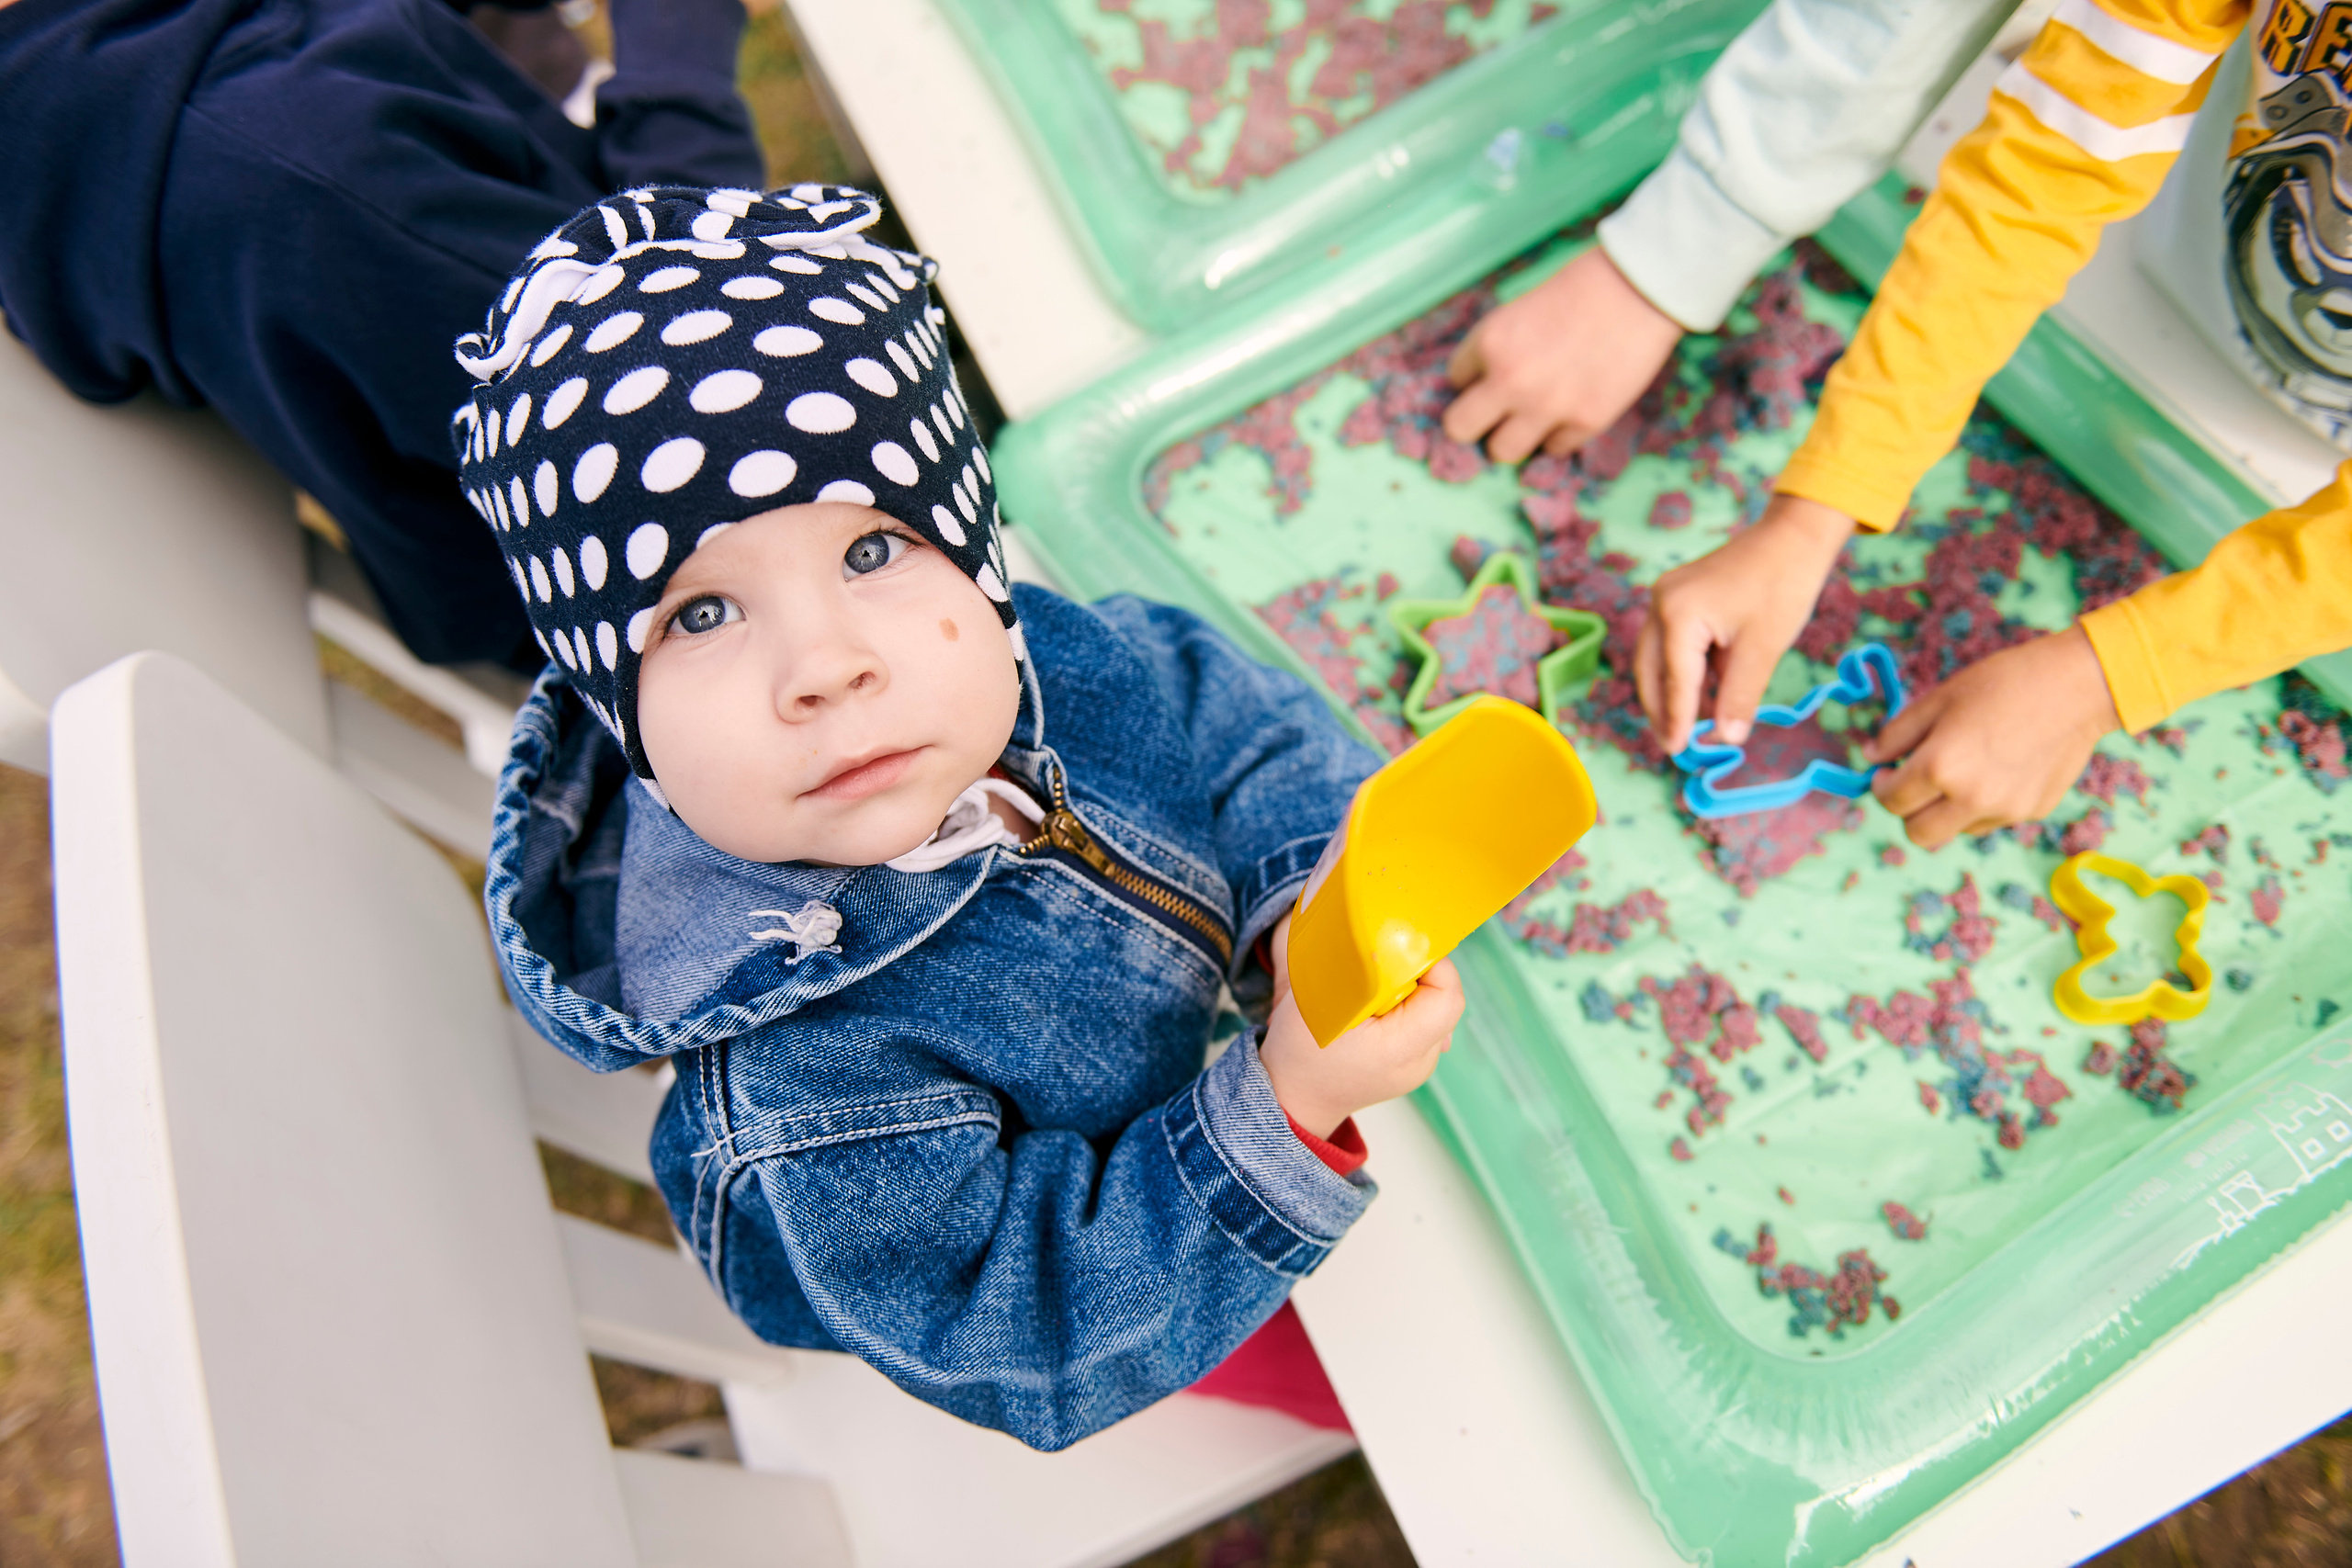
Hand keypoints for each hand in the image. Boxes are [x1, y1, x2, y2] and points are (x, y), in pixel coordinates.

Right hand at [1258, 916, 1463, 1139]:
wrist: (1293, 1100)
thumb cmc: (1299, 1054)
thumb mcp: (1319, 1002)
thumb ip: (1358, 970)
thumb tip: (1390, 937)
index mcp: (1401, 1050)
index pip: (1447, 994)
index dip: (1431, 962)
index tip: (1399, 948)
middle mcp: (1421, 1062)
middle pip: (1443, 998)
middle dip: (1416, 972)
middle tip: (1379, 966)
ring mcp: (1420, 1065)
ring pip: (1433, 1007)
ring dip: (1409, 988)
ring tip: (1372, 990)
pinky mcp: (1413, 1062)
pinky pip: (1422, 1020)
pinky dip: (1403, 1004)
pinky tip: (1375, 1007)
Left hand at [1441, 246, 1685, 463]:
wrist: (1640, 289)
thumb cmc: (1582, 288)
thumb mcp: (1519, 310)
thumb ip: (1496, 349)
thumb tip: (1479, 387)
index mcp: (1490, 342)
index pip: (1455, 380)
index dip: (1474, 378)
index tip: (1493, 374)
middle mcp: (1510, 380)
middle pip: (1460, 428)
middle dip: (1474, 421)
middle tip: (1494, 413)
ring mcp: (1547, 406)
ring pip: (1502, 451)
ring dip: (1513, 436)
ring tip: (1532, 418)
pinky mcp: (1585, 422)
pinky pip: (1553, 448)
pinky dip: (1558, 434)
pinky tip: (1571, 409)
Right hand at [1634, 494, 1856, 755]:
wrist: (1794, 537)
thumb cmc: (1783, 586)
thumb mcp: (1763, 648)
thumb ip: (1740, 696)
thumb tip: (1727, 738)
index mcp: (1679, 615)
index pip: (1675, 680)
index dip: (1678, 720)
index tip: (1678, 751)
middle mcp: (1662, 604)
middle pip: (1650, 670)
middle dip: (1662, 709)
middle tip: (1673, 744)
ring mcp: (1667, 597)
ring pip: (1655, 658)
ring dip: (1669, 691)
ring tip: (1685, 725)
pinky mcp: (1679, 596)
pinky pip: (1670, 642)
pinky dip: (1681, 670)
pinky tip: (1699, 692)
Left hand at [1862, 625, 2120, 850]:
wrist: (2076, 686)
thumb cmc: (2003, 683)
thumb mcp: (1938, 699)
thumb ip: (1897, 734)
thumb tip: (1870, 757)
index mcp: (1941, 767)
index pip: (1891, 799)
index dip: (1882, 785)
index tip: (1888, 771)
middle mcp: (1972, 798)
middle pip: (1917, 833)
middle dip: (1908, 810)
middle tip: (1915, 782)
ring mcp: (2005, 810)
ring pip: (1954, 832)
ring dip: (1944, 812)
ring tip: (1960, 772)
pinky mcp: (2032, 812)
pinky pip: (1990, 821)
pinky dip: (1981, 806)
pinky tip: (1996, 770)